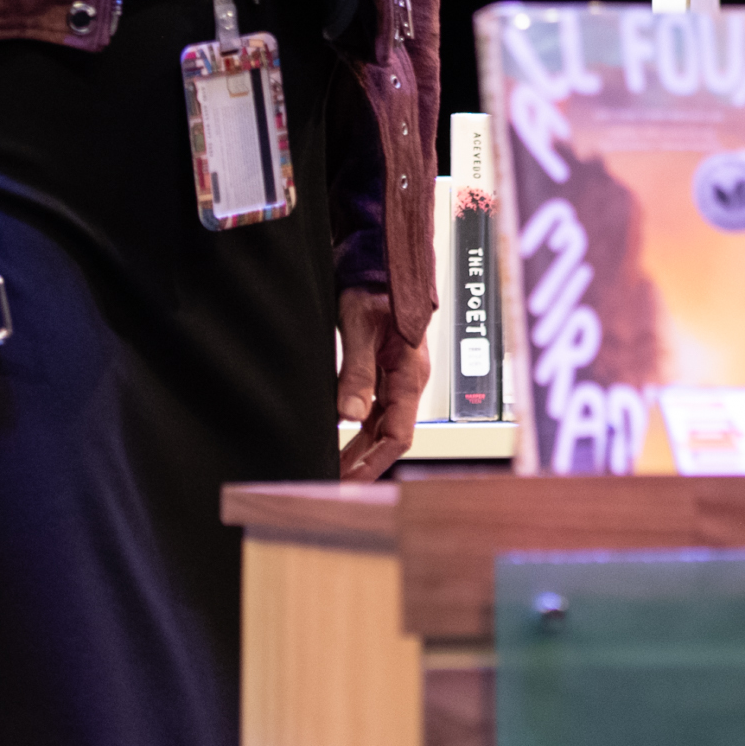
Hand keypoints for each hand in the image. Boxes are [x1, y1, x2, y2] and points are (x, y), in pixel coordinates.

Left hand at [335, 286, 429, 481]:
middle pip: (390, 436)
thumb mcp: (359, 328)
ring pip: (381, 427)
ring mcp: (397, 378)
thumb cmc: (373, 286)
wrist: (376, 261)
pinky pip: (375, 411)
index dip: (375, 463)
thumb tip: (349, 415)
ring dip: (359, 450)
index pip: (399, 434)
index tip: (351, 482)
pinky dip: (358, 431)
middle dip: (364, 464)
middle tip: (333, 484)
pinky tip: (339, 441)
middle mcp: (408, 380)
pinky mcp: (384, 373)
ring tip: (333, 469)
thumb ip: (356, 372)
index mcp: (411, 373)